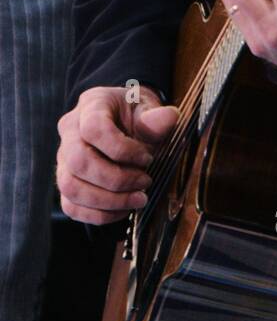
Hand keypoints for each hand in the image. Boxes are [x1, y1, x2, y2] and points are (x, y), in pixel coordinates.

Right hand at [56, 85, 177, 224]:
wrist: (124, 121)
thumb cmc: (136, 115)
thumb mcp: (149, 107)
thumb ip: (157, 117)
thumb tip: (169, 117)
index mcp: (91, 105)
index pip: (93, 129)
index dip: (122, 149)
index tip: (147, 158)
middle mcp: (70, 131)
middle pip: (78, 162)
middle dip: (116, 179)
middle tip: (145, 182)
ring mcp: (63, 158)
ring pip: (71, 187)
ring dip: (108, 201)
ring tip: (138, 199)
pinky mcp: (66, 181)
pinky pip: (71, 206)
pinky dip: (99, 214)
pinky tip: (124, 209)